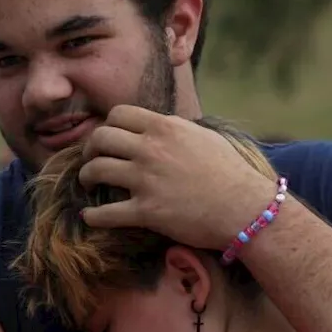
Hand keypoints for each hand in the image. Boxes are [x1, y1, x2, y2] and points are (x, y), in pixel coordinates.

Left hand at [77, 106, 275, 248]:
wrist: (245, 207)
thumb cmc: (230, 172)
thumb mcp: (202, 136)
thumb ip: (173, 129)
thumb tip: (156, 126)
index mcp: (165, 127)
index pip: (118, 114)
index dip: (107, 126)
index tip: (107, 139)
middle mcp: (150, 149)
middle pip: (100, 138)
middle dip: (89, 149)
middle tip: (91, 160)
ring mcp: (146, 180)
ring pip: (96, 170)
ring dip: (86, 177)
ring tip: (88, 184)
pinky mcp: (146, 211)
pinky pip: (105, 213)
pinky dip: (93, 216)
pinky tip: (89, 217)